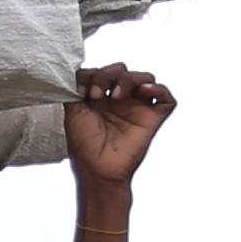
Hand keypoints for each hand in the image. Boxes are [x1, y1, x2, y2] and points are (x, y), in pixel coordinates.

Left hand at [62, 62, 174, 188]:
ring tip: (115, 95)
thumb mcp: (73, 113)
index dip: (95, 74)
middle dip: (109, 74)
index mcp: (102, 98)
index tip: (84, 91)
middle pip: (124, 71)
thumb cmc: (85, 146)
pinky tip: (144, 91)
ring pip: (145, 78)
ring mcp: (138, 108)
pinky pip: (167, 98)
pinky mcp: (153, 118)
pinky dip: (158, 90)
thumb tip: (77, 73)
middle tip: (97, 93)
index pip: (104, 72)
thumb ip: (75, 90)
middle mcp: (121, 100)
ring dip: (130, 79)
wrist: (96, 170)